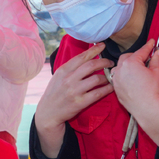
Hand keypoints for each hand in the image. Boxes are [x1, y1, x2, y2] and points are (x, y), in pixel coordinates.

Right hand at [33, 43, 113, 157]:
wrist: (48, 113)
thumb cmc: (54, 93)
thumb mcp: (58, 77)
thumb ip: (70, 68)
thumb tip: (86, 57)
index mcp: (63, 70)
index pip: (81, 57)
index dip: (94, 50)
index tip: (102, 45)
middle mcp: (69, 79)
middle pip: (91, 65)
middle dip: (104, 62)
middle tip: (110, 62)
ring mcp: (74, 91)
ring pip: (96, 79)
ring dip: (106, 77)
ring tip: (109, 77)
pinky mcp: (80, 102)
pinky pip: (98, 93)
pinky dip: (107, 89)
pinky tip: (110, 87)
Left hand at [113, 40, 158, 146]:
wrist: (148, 109)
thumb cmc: (153, 91)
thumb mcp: (158, 72)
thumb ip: (157, 60)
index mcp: (130, 63)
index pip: (141, 51)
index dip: (148, 46)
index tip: (152, 43)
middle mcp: (120, 70)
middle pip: (127, 57)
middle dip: (136, 56)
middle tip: (146, 58)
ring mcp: (116, 80)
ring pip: (119, 67)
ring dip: (127, 65)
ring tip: (136, 67)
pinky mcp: (116, 90)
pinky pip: (118, 78)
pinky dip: (123, 75)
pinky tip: (131, 78)